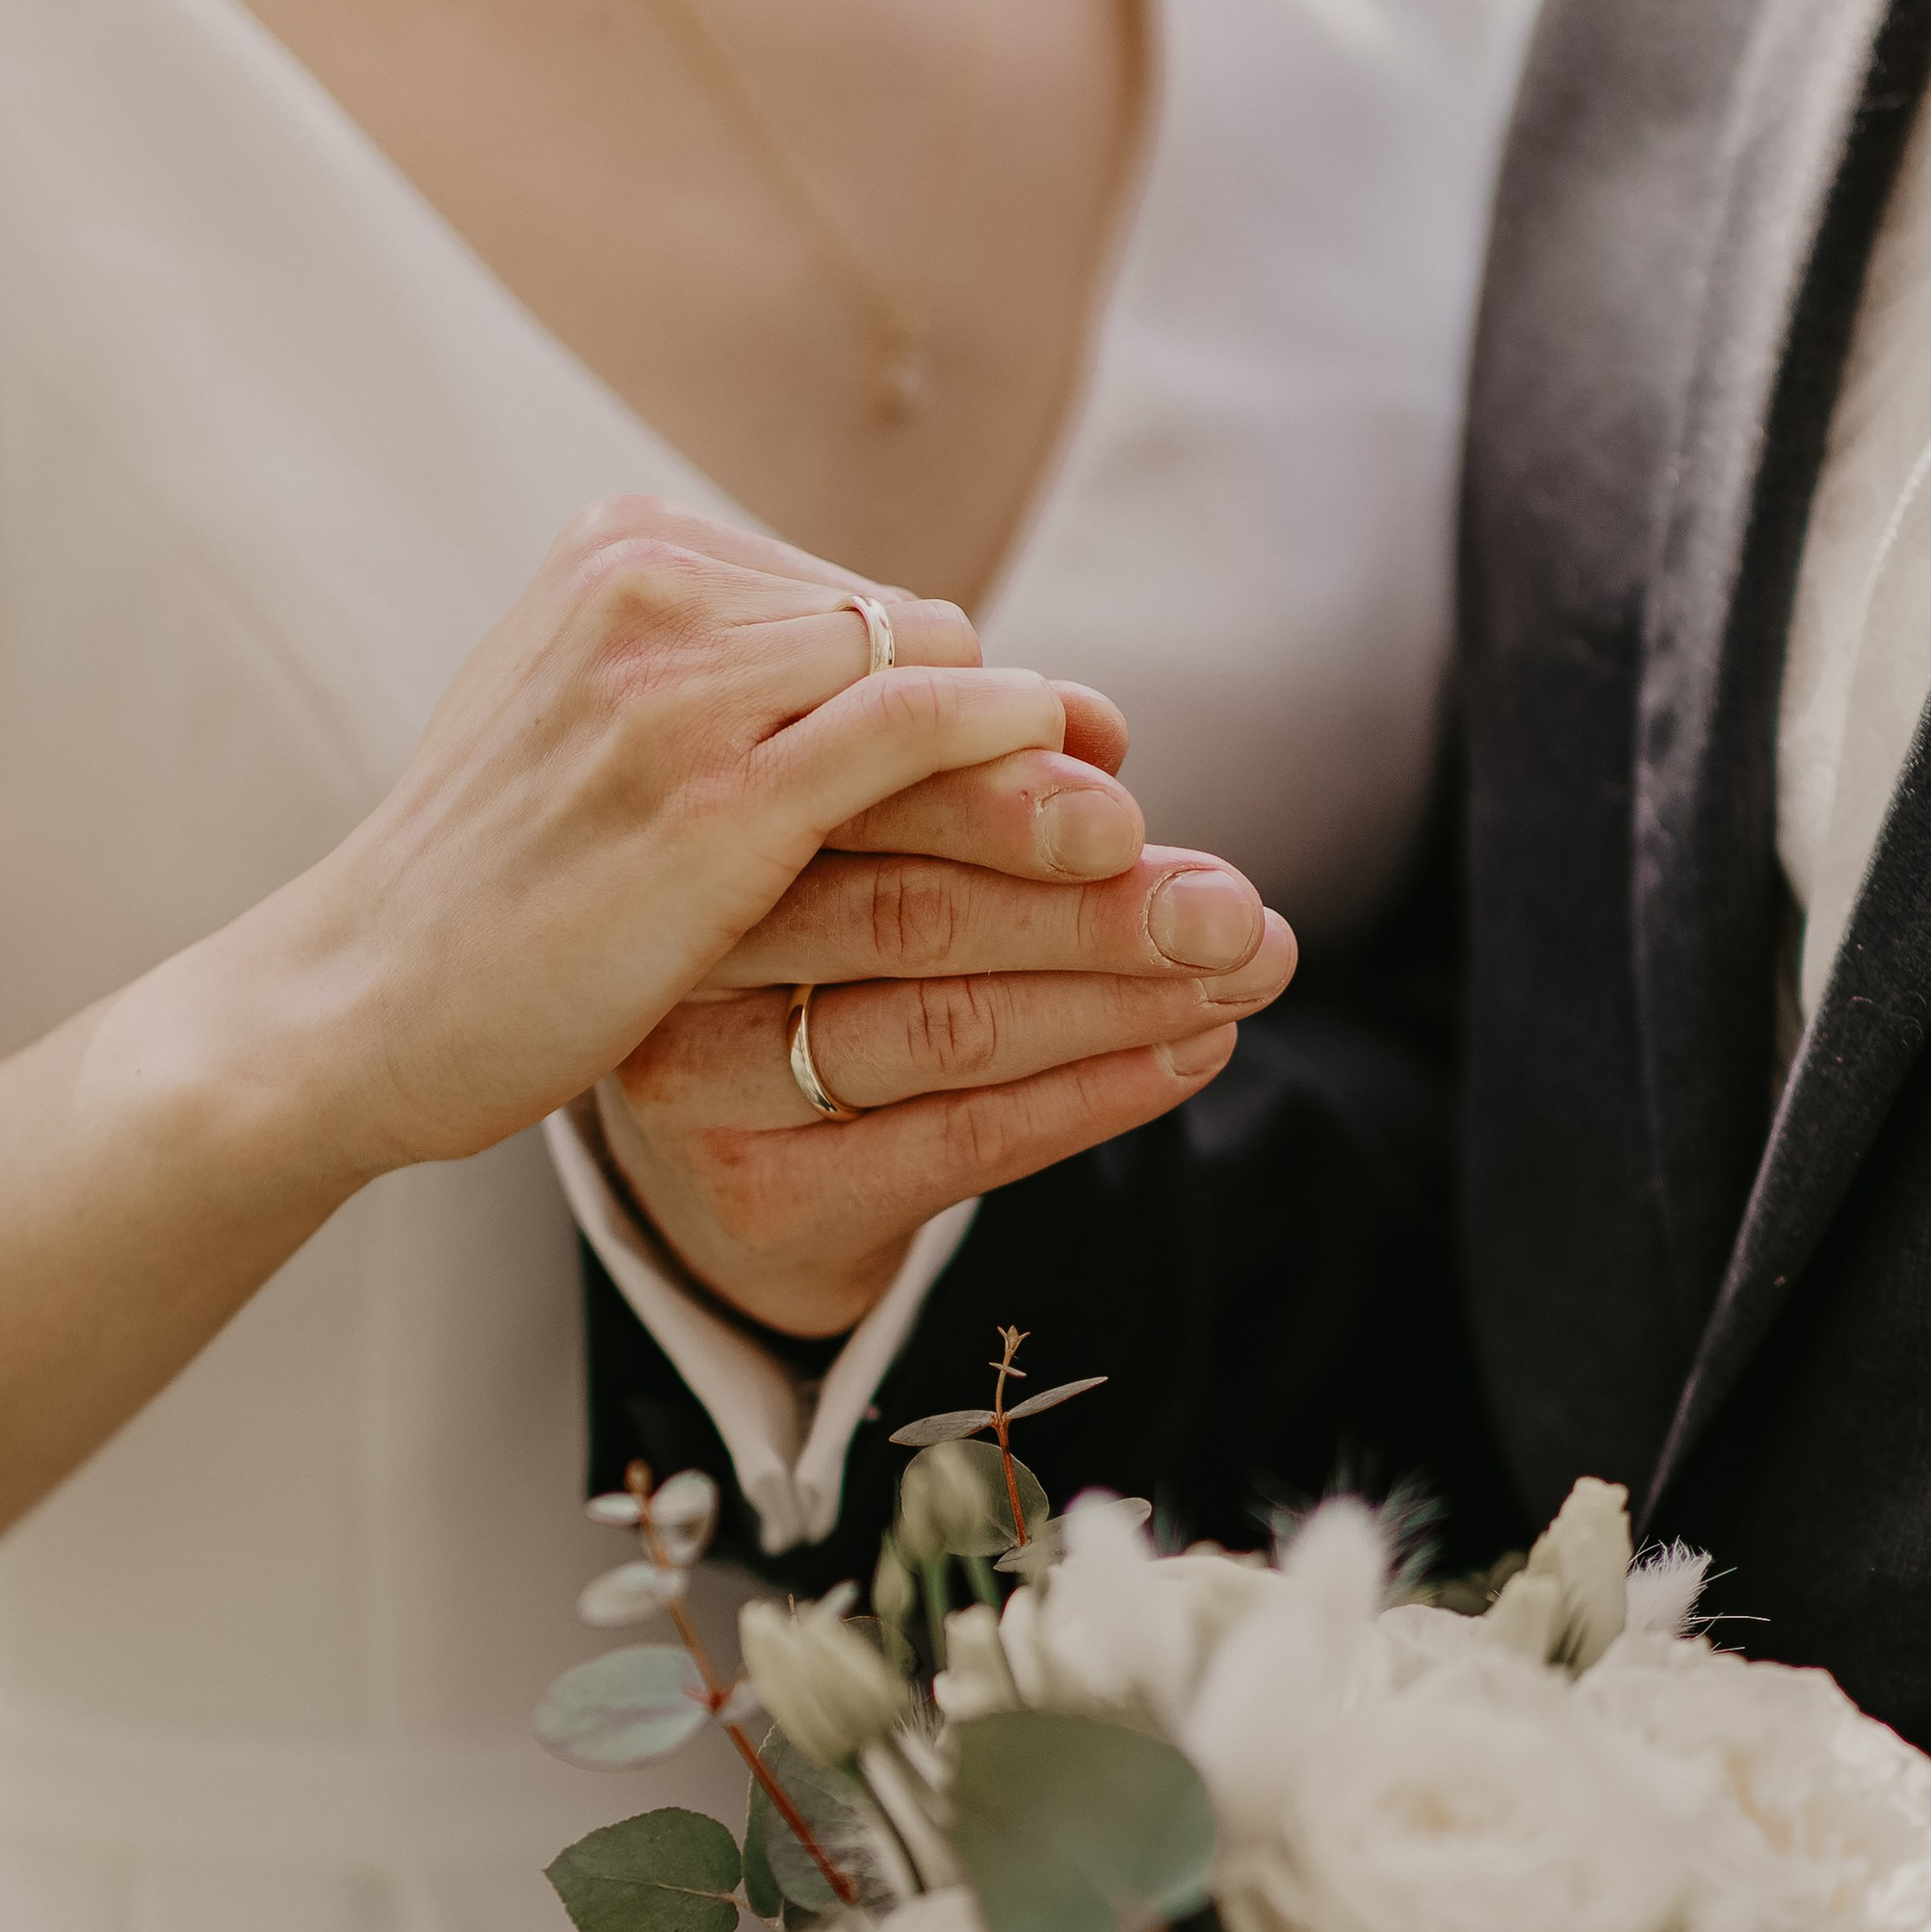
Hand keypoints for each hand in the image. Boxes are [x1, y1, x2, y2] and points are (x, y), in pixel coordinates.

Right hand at [213, 493, 1149, 1187]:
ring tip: (1138, 833)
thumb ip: (739, 692)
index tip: (1060, 747)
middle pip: (911, 628)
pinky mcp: (712, 793)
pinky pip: (914, 738)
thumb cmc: (499, 892)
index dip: (971, 681)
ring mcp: (677, 683)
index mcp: (621, 548)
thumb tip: (922, 676)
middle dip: (1023, 718)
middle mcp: (648, 586)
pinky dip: (1016, 758)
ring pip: (933, 681)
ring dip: (1049, 759)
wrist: (364, 1000)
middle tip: (1121, 798)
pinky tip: (1089, 805)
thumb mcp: (603, 746)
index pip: (859, 599)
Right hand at [600, 820, 1297, 1335]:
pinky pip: (959, 1142)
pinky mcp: (761, 1197)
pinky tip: (1190, 1057)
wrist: (745, 1162)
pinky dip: (1093, 1097)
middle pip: (912, 914)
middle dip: (1096, 909)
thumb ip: (976, 787)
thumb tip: (1103, 735)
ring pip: (947, 1029)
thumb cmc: (833, 963)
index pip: (868, 799)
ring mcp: (706, 1086)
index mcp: (710, 826)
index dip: (1014, 797)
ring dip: (1119, 1001)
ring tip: (1242, 975)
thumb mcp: (882, 850)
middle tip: (1229, 911)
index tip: (1135, 815)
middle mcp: (688, 953)